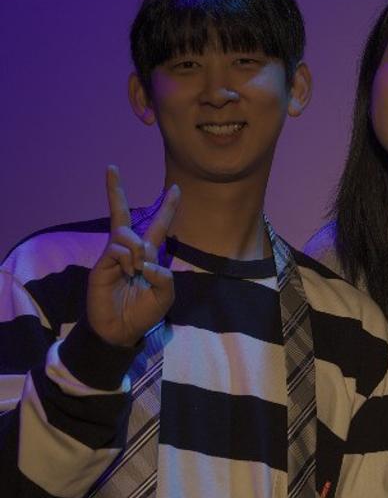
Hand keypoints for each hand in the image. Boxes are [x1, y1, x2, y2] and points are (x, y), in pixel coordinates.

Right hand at [87, 166, 180, 346]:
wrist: (121, 331)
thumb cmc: (143, 313)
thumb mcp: (166, 296)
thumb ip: (165, 277)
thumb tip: (146, 260)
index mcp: (148, 256)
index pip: (158, 226)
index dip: (167, 208)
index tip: (175, 188)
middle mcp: (129, 251)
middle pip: (123, 214)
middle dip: (115, 190)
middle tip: (111, 167)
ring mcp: (113, 256)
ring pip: (126, 233)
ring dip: (138, 249)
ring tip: (137, 270)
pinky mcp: (101, 264)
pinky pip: (117, 248)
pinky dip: (128, 259)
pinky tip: (129, 272)